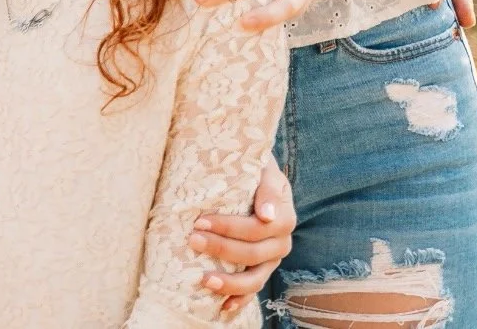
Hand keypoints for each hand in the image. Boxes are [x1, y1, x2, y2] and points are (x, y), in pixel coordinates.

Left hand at [189, 151, 295, 314]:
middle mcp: (281, 242)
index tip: (200, 221)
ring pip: (255, 278)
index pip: (258, 228)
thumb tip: (268, 215)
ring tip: (204, 279)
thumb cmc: (255, 168)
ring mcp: (272, 259)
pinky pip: (253, 289)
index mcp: (284, 216)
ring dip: (230, 283)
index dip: (230, 228)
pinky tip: (223, 307)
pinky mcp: (261, 270)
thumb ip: (268, 187)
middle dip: (221, 249)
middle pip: (253, 253)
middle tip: (192, 240)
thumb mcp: (264, 168)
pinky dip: (239, 300)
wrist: (257, 176)